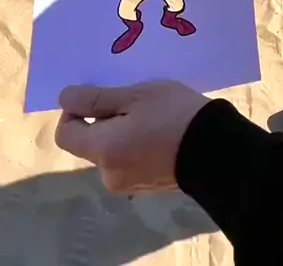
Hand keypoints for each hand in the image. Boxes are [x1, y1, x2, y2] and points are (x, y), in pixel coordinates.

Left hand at [55, 81, 208, 191]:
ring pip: (112, 150)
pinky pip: (129, 160)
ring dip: (122, 130)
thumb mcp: (135, 96)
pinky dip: (136, 144)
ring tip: (151, 113)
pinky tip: (160, 130)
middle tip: (132, 100)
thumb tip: (64, 99)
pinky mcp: (147, 186)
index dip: (74, 112)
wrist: (218, 150)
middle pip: (90, 142)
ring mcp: (129, 184)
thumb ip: (96, 98)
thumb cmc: (173, 116)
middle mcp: (109, 173)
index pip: (66, 134)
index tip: (99, 96)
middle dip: (104, 119)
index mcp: (102, 150)